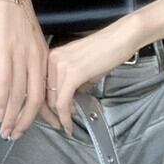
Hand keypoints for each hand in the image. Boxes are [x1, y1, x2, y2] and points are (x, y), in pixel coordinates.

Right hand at [0, 0, 60, 139]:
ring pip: (20, 94)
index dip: (44, 113)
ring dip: (13, 116)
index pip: (47, 92)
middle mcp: (36, 59)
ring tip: (7, 131)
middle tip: (18, 136)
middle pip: (35, 98)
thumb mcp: (30, 40)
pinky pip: (6, 82)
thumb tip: (27, 81)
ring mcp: (21, 56)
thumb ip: (32, 60)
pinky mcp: (6, 51)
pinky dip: (3, 100)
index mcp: (44, 57)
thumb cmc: (17, 17)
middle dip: (27, 121)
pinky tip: (0, 113)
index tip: (42, 127)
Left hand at [45, 19, 140, 134]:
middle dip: (51, 114)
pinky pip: (63, 102)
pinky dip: (66, 117)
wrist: (121, 37)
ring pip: (53, 101)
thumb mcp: (83, 66)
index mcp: (53, 55)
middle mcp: (52, 59)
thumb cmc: (107, 49)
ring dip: (59, 117)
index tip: (51, 117)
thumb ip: (73, 82)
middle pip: (44, 94)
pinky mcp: (72, 74)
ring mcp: (61, 65)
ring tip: (67, 125)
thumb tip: (71, 100)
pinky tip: (70, 124)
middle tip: (59, 125)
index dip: (45, 105)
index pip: (41, 85)